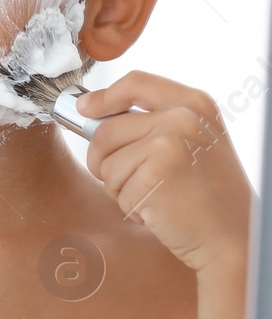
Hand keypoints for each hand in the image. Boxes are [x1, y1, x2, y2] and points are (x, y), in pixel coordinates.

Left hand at [80, 71, 254, 271]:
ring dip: (120, 188)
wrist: (232, 235)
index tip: (85, 109)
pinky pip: (115, 189)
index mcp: (194, 103)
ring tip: (157, 195)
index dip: (103, 96)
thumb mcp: (191, 141)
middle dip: (105, 161)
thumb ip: (152, 121)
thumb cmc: (205, 193)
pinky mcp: (155, 175)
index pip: (135, 82)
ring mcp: (169, 145)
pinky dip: (130, 206)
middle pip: (105, 131)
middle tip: (138, 181)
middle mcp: (183, 118)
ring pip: (105, 163)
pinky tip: (160, 210)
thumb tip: (87, 108)